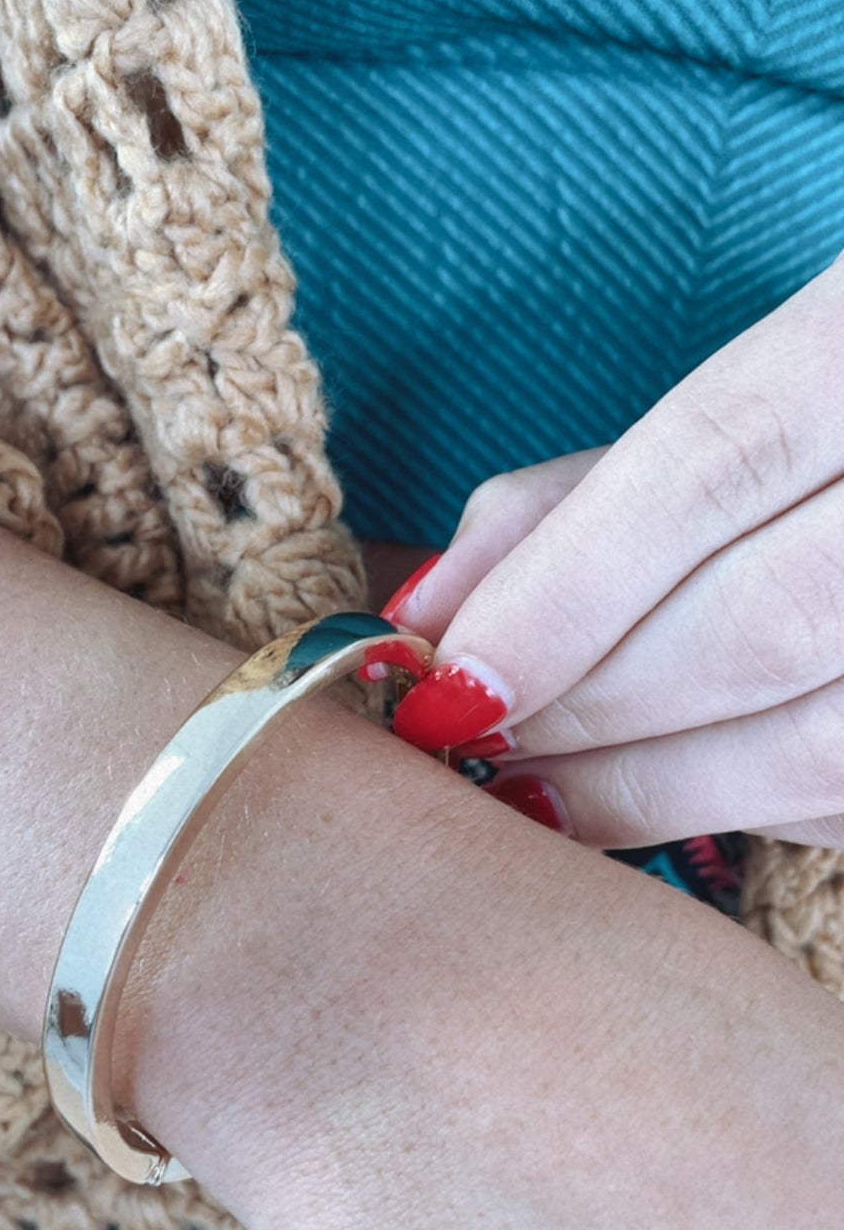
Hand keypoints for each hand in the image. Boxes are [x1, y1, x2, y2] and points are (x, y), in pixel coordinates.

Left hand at [383, 257, 843, 846]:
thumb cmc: (826, 430)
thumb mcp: (705, 420)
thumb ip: (572, 501)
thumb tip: (426, 618)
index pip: (711, 464)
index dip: (563, 591)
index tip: (444, 685)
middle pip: (760, 620)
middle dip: (585, 704)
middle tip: (466, 748)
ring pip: (817, 743)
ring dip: (647, 787)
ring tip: (530, 795)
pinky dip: (734, 808)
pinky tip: (650, 798)